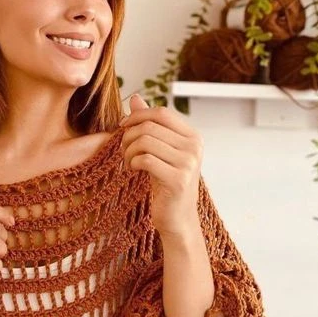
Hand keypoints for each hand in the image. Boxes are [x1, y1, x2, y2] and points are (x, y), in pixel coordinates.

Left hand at [119, 94, 202, 239]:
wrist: (177, 218)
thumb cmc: (166, 184)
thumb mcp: (159, 151)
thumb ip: (149, 125)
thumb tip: (135, 98)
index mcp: (193, 137)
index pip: (161, 113)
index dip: (138, 116)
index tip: (123, 126)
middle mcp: (194, 147)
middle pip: (150, 126)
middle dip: (129, 135)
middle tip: (123, 149)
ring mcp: (188, 163)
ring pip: (145, 142)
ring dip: (128, 151)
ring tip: (128, 161)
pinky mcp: (178, 180)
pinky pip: (146, 160)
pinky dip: (133, 163)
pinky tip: (134, 170)